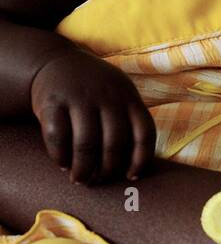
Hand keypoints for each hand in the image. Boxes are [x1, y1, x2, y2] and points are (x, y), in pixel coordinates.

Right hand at [30, 48, 155, 184]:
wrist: (56, 62)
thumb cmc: (95, 90)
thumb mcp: (119, 95)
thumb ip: (128, 122)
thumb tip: (132, 170)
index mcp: (128, 96)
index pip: (144, 132)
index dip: (140, 160)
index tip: (131, 177)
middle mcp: (107, 96)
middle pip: (114, 144)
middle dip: (107, 170)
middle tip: (98, 180)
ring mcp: (79, 97)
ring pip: (86, 144)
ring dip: (83, 169)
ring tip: (79, 178)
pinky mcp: (53, 102)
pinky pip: (58, 138)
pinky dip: (60, 157)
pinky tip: (62, 164)